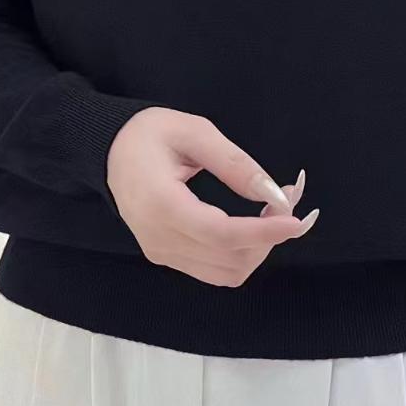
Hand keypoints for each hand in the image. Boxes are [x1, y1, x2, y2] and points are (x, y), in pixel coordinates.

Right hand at [106, 107, 317, 286]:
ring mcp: (161, 252)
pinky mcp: (166, 256)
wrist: (108, 149)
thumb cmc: (149, 133)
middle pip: (229, 260)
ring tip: (274, 209)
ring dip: (259, 247)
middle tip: (288, 197)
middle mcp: (159, 239)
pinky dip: (242, 251)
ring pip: (226, 272)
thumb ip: (234, 164)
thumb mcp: (194, 133)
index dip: (264, 232)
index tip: (297, 218)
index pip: (221, 234)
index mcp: (161, 205)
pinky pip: (214, 268)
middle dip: (268, 236)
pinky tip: (254, 223)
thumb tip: (274, 194)